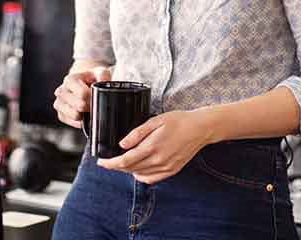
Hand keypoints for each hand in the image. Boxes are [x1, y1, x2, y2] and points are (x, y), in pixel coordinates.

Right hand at [52, 66, 109, 128]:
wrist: (82, 84)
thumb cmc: (91, 78)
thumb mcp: (98, 72)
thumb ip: (103, 74)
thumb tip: (104, 81)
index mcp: (69, 80)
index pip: (82, 93)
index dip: (93, 97)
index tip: (97, 96)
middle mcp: (61, 92)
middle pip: (80, 106)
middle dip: (90, 106)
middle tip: (94, 103)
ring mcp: (59, 104)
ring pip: (75, 116)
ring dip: (85, 114)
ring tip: (89, 107)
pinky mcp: (61, 115)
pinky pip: (73, 123)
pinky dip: (81, 121)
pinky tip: (84, 113)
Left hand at [96, 110, 214, 183]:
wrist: (200, 129)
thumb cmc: (178, 121)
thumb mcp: (155, 120)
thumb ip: (137, 133)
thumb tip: (122, 145)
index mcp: (152, 147)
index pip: (125, 161)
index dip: (110, 164)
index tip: (101, 162)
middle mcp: (158, 161)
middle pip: (130, 169)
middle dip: (117, 166)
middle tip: (109, 160)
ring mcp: (166, 168)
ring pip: (139, 175)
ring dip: (128, 170)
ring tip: (123, 160)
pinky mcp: (171, 171)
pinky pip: (151, 179)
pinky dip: (141, 176)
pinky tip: (139, 168)